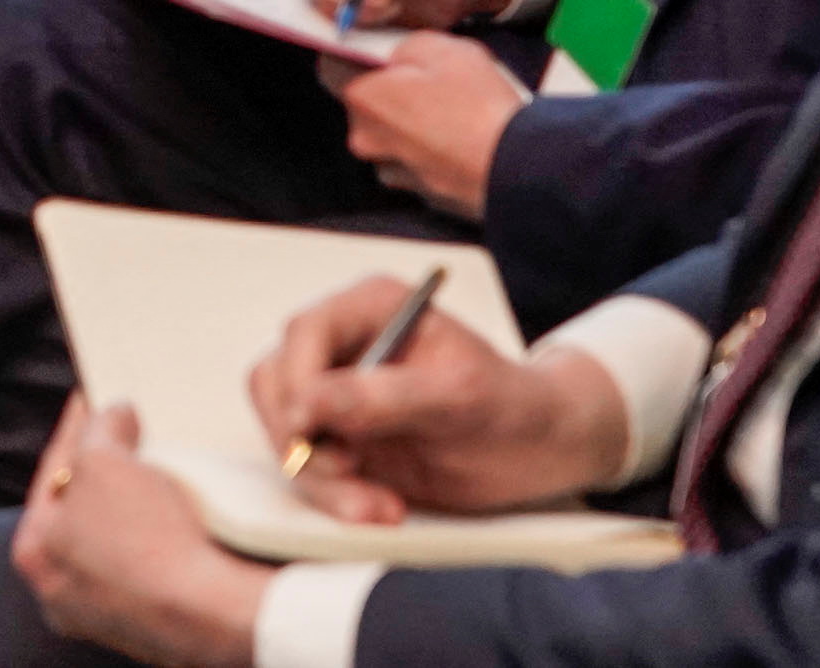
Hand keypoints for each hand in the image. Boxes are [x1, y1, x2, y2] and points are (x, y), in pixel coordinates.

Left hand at [12, 397, 271, 667]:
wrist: (210, 615)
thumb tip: (114, 415)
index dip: (77, 426)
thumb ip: (99, 429)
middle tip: (125, 429)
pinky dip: (161, 535)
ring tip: (157, 465)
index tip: (94, 396)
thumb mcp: (105, 460)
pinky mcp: (154, 623)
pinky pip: (152, 564)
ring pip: (118, 540)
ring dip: (134, 503)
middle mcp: (62, 592)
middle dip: (103, 467)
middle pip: (82, 509)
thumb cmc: (143, 539)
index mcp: (35, 553)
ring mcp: (108, 614)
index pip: (55, 471)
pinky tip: (181, 512)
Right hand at [249, 276, 628, 521]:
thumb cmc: (511, 405)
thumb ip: (384, 396)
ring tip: (378, 508)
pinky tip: (383, 509)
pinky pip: (309, 468)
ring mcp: (337, 395)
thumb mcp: (459, 396)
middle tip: (348, 475)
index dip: (298, 381)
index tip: (308, 430)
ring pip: (285, 431)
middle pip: (278, 384)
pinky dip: (337, 497)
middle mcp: (343, 346)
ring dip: (321, 479)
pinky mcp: (341, 440)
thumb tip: (308, 405)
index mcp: (370, 309)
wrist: (542, 452)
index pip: (304, 333)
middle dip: (303, 440)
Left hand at [324, 34, 527, 218]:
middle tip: (431, 80)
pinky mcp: (423, 193)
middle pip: (368, 104)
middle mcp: (367, 139)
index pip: (333, 66)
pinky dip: (435, 151)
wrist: (520, 168)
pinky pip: (420, 162)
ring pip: (394, 136)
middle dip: (392, 91)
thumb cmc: (479, 108)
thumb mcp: (441, 48)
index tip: (372, 49)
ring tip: (457, 112)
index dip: (353, 54)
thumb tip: (396, 55)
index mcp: (362, 98)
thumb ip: (404, 47)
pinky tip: (465, 138)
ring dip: (416, 124)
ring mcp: (394, 170)